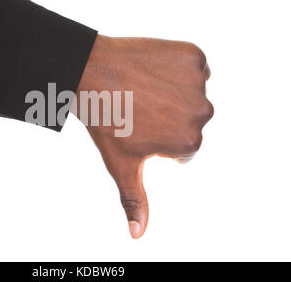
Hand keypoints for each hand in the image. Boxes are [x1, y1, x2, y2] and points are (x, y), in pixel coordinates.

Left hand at [73, 35, 212, 238]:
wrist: (89, 71)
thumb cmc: (104, 120)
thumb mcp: (120, 163)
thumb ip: (135, 199)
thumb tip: (137, 235)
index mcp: (188, 142)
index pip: (183, 147)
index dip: (158, 138)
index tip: (138, 126)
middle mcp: (201, 112)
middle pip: (191, 121)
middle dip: (170, 117)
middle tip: (139, 107)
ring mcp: (198, 81)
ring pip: (192, 94)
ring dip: (174, 92)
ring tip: (144, 89)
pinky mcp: (193, 55)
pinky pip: (194, 68)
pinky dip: (178, 69)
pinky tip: (153, 70)